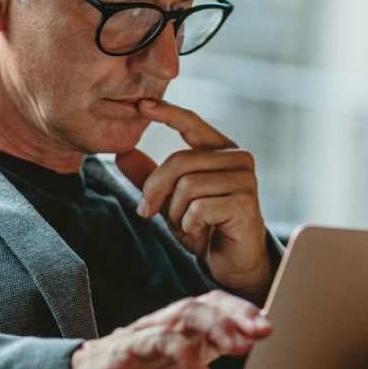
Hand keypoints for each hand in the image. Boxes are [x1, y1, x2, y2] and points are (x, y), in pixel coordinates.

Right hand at [69, 291, 270, 368]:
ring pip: (185, 314)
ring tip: (240, 344)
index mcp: (185, 343)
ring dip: (216, 325)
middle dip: (239, 314)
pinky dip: (179, 350)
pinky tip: (198, 367)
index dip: (247, 319)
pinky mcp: (126, 350)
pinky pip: (155, 341)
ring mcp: (148, 337)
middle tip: (265, 330)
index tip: (274, 333)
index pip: (221, 316)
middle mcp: (169, 333)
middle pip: (208, 305)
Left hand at [116, 99, 271, 304]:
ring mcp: (244, 179)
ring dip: (176, 213)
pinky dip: (190, 225)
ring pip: (187, 186)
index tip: (141, 105)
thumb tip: (122, 153)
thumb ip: (149, 177)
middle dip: (155, 190)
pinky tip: (202, 232)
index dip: (167, 112)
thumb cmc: (204, 227)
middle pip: (179, 161)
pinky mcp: (245, 202)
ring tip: (188, 225)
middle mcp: (237, 158)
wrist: (231, 263)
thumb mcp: (169, 200)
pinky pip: (199, 208)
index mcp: (219, 150)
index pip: (191, 122)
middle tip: (147, 212)